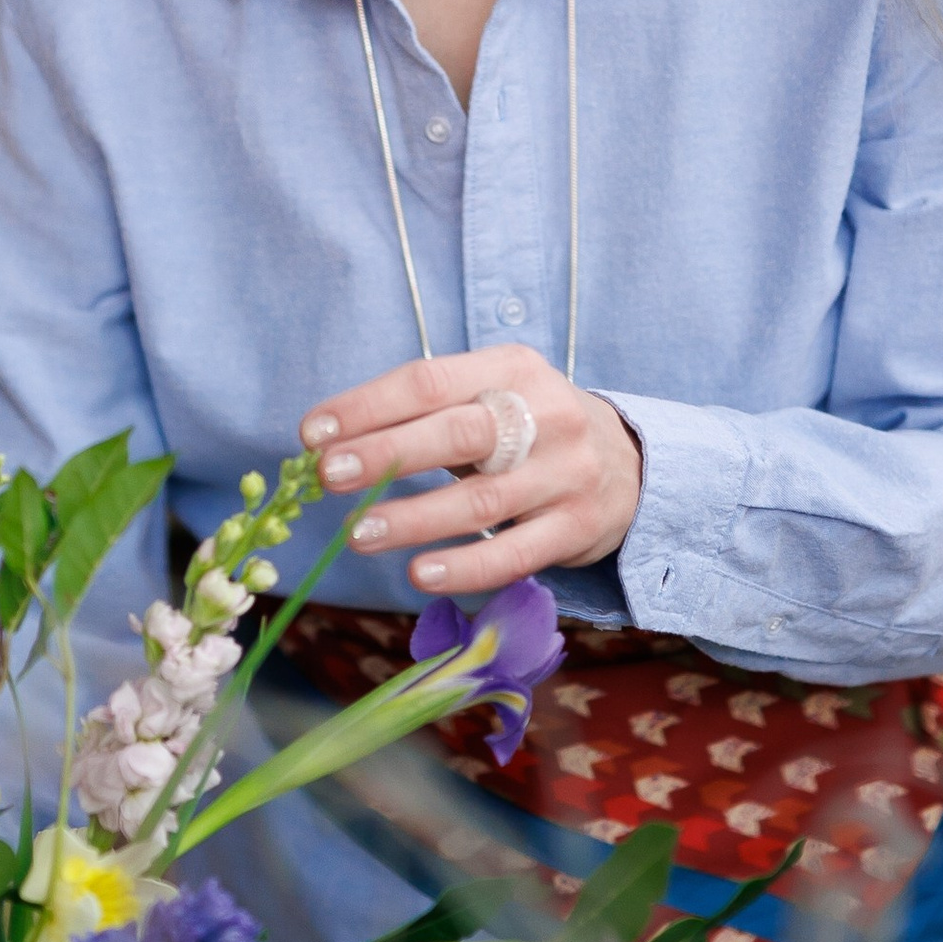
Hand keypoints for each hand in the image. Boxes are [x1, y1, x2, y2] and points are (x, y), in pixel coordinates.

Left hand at [302, 350, 640, 595]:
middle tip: (327, 476)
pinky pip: (515, 553)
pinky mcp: (577, 527)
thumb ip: (427, 412)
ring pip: (481, 501)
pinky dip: (465, 567)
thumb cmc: (528, 427)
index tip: (312, 433)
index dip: (367, 406)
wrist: (630, 462)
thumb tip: (331, 443)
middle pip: (456, 434)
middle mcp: (546, 414)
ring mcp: (567, 473)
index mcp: (512, 367)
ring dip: (413, 519)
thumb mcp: (492, 396)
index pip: (430, 381)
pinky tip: (420, 574)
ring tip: (358, 534)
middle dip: (385, 454)